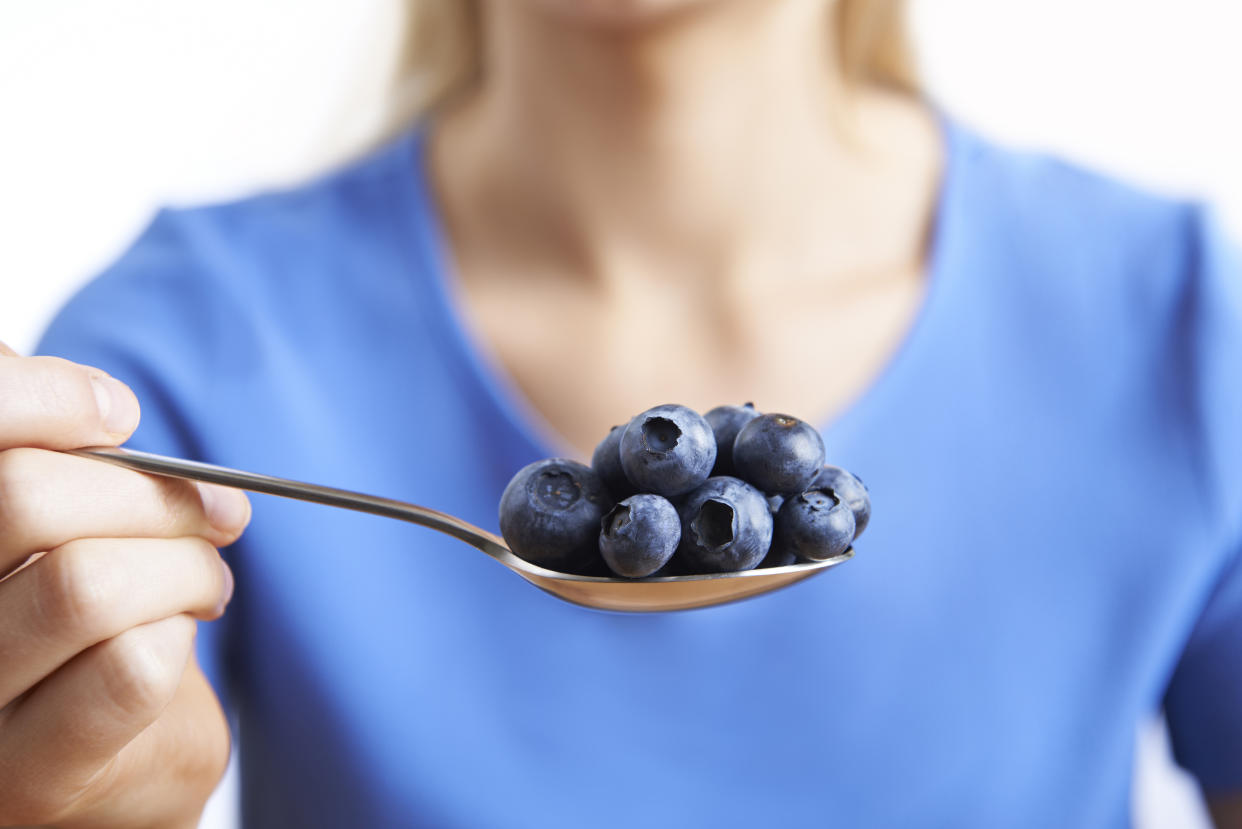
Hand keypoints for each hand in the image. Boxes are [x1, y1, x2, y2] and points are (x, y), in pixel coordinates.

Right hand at [0, 341, 249, 828]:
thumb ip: (56, 454)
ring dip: (185, 566)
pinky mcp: (27, 776)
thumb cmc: (85, 619)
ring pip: (87, 582)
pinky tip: (180, 634)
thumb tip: (101, 405)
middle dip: (156, 494)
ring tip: (207, 579)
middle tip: (214, 512)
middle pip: (26, 500)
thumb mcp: (66, 519)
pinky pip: (130, 668)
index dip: (46, 398)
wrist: (114, 756)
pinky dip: (178, 632)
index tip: (119, 414)